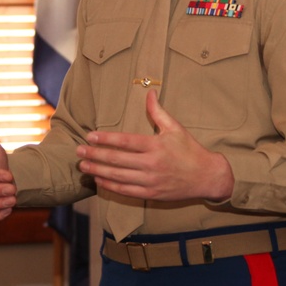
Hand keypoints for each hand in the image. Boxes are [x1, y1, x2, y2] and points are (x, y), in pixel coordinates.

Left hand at [76, 90, 233, 201]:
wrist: (207, 177)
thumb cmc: (190, 150)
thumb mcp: (175, 128)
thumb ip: (158, 112)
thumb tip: (149, 92)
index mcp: (155, 146)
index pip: (125, 142)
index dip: (105, 139)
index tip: (90, 135)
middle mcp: (151, 164)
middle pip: (116, 160)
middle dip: (94, 155)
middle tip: (78, 151)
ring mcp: (150, 181)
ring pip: (117, 176)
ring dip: (97, 171)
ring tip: (82, 165)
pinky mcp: (151, 193)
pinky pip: (125, 190)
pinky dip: (110, 186)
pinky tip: (98, 180)